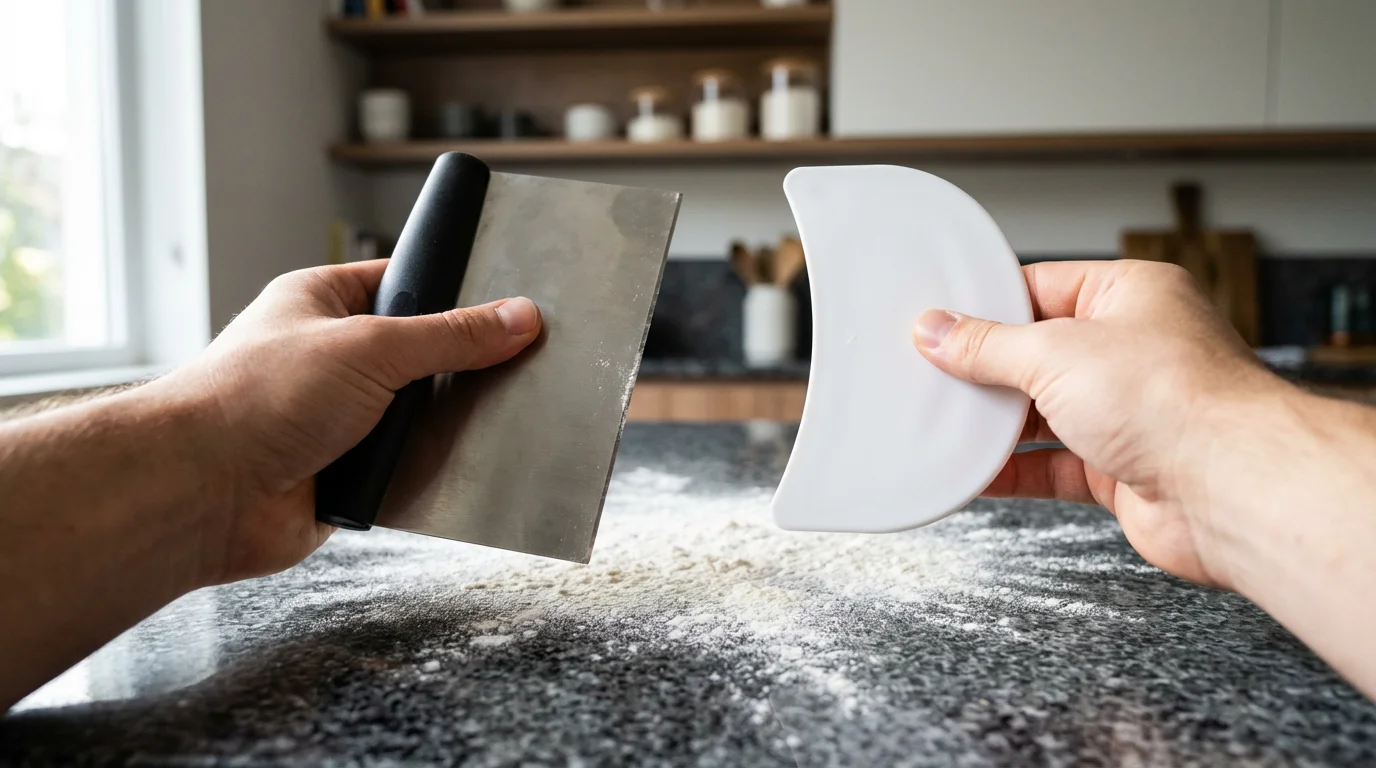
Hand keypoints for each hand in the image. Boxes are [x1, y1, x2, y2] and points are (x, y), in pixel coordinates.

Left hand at [155, 260, 540, 585]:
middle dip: (453, 368)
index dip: (453, 289)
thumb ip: (449, 335)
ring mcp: (337, 418)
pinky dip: (421, 471)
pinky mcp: (346, 472)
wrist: (200, 494)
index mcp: (322, 304)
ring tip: (467, 421)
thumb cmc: (250, 400)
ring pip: (417, 416)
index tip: (506, 299)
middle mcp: (328, 358)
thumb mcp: (368, 347)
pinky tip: (441, 469)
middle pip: (420, 354)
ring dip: (434, 426)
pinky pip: (406, 467)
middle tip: (502, 364)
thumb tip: (516, 317)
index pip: (404, 281)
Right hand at [912, 260, 1285, 588]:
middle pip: (1039, 353)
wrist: (1230, 488)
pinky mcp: (1123, 468)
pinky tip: (975, 472)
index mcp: (1131, 294)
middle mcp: (1135, 349)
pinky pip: (1053, 465)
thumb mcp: (1056, 352)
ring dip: (998, 423)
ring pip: (1045, 412)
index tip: (938, 320)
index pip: (1043, 286)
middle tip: (931, 373)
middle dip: (988, 369)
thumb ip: (988, 345)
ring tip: (944, 421)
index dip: (988, 305)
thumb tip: (937, 331)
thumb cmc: (1176, 400)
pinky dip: (1013, 471)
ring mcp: (1130, 411)